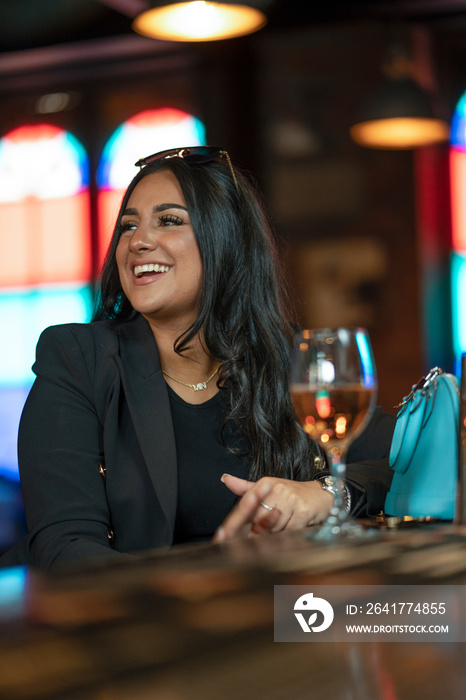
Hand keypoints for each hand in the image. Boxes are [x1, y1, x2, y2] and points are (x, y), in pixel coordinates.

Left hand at [212, 474, 333, 542]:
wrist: (321, 495)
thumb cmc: (292, 494)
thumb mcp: (269, 488)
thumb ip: (246, 489)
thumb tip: (225, 479)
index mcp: (265, 483)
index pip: (246, 504)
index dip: (234, 521)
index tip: (222, 536)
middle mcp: (277, 489)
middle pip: (259, 521)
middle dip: (259, 532)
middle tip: (259, 537)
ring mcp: (290, 499)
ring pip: (274, 528)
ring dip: (277, 533)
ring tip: (285, 525)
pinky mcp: (303, 511)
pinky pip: (289, 531)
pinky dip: (289, 533)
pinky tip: (295, 527)